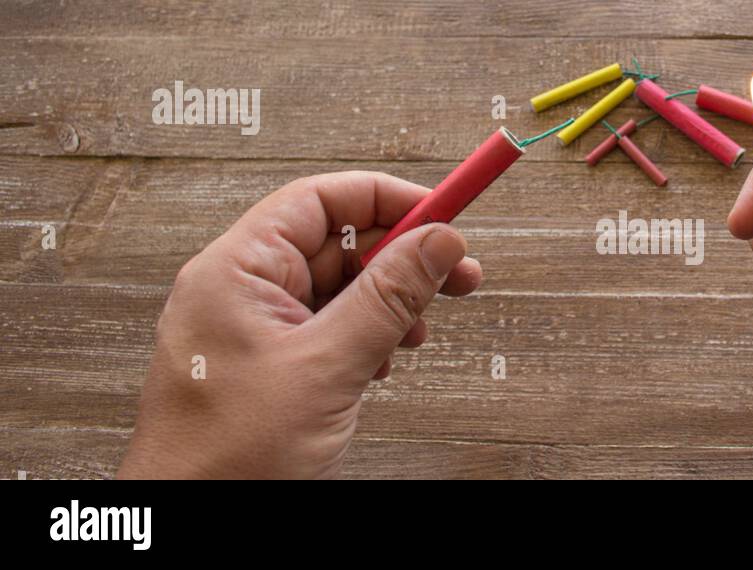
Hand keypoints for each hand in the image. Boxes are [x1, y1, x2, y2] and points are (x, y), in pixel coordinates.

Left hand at [118, 171, 481, 478]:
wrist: (197, 527)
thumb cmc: (229, 458)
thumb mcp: (327, 368)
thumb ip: (388, 298)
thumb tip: (439, 241)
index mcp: (235, 271)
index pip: (320, 201)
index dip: (387, 200)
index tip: (445, 215)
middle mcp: (241, 291)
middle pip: (337, 243)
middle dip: (400, 258)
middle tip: (460, 274)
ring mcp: (255, 330)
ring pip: (339, 289)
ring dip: (388, 305)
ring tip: (417, 333)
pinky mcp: (272, 366)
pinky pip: (329, 329)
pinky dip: (367, 339)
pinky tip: (384, 362)